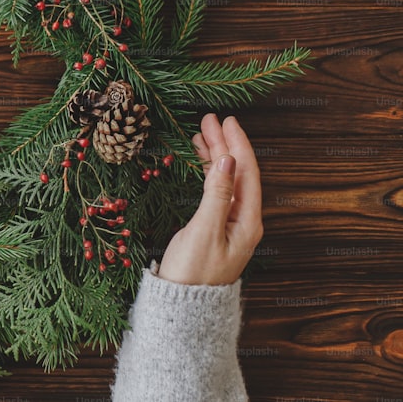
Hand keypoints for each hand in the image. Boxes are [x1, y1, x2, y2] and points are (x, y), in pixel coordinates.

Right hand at [157, 113, 262, 285]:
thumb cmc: (192, 273)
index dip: (237, 144)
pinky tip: (202, 162)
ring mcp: (229, 224)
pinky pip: (217, 191)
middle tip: (209, 119)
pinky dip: (209, 172)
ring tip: (202, 134)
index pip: (247, 172)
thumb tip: (228, 160)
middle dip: (225, 145)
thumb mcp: (204, 230)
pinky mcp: (215, 229)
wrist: (183, 309)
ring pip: (227, 180)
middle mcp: (243, 220)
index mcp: (247, 220)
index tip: (226, 120)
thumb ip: (217, 193)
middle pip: (238, 173)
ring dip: (216, 156)